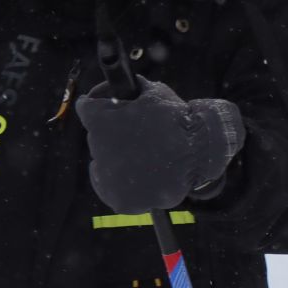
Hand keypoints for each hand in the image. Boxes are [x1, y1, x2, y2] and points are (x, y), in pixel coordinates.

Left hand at [75, 77, 245, 214]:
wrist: (201, 151)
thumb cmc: (178, 119)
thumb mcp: (153, 92)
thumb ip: (131, 89)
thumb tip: (123, 86)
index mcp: (101, 121)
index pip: (86, 108)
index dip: (97, 104)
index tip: (102, 106)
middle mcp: (99, 150)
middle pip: (96, 139)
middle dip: (110, 134)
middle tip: (131, 134)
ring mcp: (109, 178)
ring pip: (101, 167)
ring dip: (113, 160)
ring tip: (137, 157)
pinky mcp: (120, 201)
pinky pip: (111, 191)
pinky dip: (119, 185)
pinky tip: (131, 176)